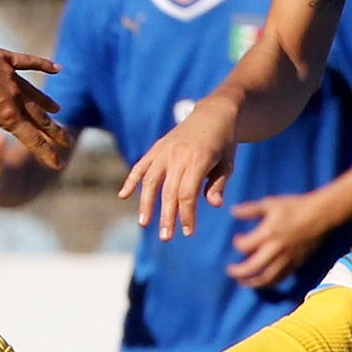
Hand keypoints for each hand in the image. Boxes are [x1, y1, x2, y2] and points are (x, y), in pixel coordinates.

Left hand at [0, 39, 70, 167]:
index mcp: (6, 115)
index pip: (31, 139)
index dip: (46, 153)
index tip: (58, 163)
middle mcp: (14, 98)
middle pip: (40, 119)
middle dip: (54, 132)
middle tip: (67, 142)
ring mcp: (12, 78)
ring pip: (35, 94)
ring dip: (47, 104)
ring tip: (57, 110)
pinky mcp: (6, 60)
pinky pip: (29, 63)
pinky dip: (43, 64)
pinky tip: (57, 68)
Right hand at [119, 98, 239, 240]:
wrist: (214, 113)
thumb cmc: (224, 143)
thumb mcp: (228, 163)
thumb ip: (218, 184)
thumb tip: (214, 205)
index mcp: (199, 159)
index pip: (188, 193)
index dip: (187, 214)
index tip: (188, 232)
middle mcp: (178, 155)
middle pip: (168, 191)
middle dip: (167, 216)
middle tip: (165, 237)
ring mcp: (165, 150)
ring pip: (150, 181)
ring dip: (145, 204)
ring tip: (144, 223)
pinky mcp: (156, 148)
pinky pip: (140, 166)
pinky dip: (131, 180)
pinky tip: (123, 196)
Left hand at [227, 191, 330, 289]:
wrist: (321, 214)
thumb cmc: (294, 207)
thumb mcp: (270, 203)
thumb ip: (250, 209)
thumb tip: (232, 211)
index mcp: (268, 234)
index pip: (244, 247)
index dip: (237, 244)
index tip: (238, 239)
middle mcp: (276, 249)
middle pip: (252, 268)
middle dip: (238, 272)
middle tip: (230, 271)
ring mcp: (287, 258)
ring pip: (267, 279)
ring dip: (252, 283)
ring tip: (243, 282)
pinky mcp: (297, 263)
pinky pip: (281, 278)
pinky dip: (270, 283)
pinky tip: (263, 282)